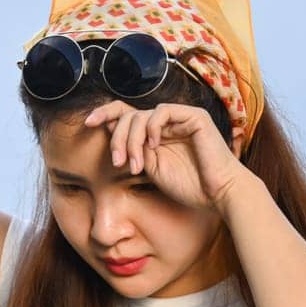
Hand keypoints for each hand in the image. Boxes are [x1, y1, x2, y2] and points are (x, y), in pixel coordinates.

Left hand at [83, 101, 253, 212]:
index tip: (87, 125)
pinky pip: (162, 111)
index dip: (105, 115)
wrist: (218, 195)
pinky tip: (153, 146)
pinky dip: (152, 127)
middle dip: (116, 136)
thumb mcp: (152, 169)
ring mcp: (180, 118)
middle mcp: (166, 123)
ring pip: (141, 114)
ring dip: (131, 140)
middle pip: (128, 113)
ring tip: (135, 164)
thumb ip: (134, 151)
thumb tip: (110, 135)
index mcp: (156, 134)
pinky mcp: (194, 116)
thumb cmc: (190, 187)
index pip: (126, 116)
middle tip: (115, 161)